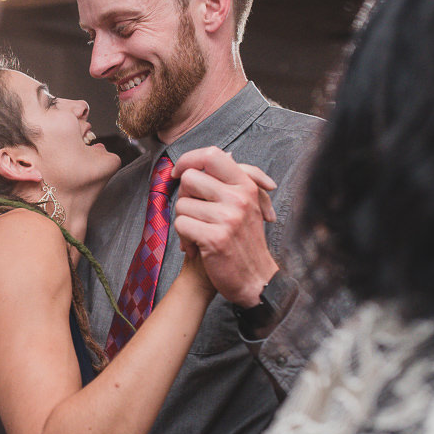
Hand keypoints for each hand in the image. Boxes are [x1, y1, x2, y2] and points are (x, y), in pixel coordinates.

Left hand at [171, 146, 278, 306]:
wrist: (254, 280)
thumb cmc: (243, 241)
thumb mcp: (247, 205)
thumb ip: (233, 181)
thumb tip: (227, 153)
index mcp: (246, 185)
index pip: (212, 155)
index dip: (189, 159)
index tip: (179, 172)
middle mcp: (239, 197)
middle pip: (189, 178)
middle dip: (184, 197)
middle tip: (194, 215)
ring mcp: (228, 217)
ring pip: (181, 204)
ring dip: (184, 222)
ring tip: (198, 235)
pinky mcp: (215, 237)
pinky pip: (180, 225)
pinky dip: (183, 238)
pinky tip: (196, 247)